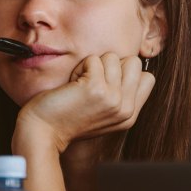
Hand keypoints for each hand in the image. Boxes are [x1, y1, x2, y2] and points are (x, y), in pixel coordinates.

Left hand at [16, 53, 155, 152]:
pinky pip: (93, 59)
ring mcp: (113, 99)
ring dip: (93, 66)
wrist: (43, 133)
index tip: (104, 86)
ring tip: (80, 85)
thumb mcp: (103, 113)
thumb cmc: (67, 118)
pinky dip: (80, 67)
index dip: (124, 73)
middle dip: (110, 65)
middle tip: (91, 83)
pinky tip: (72, 85)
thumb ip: (121, 95)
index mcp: (130, 116)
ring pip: (113, 57)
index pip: (147, 78)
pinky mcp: (96, 89)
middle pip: (134, 62)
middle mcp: (126, 109)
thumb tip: (129, 64)